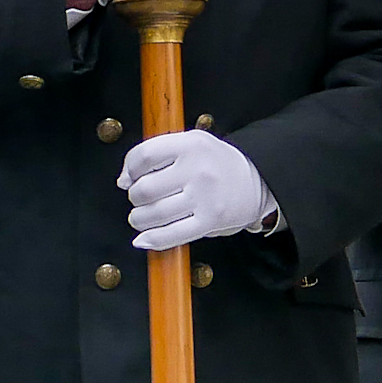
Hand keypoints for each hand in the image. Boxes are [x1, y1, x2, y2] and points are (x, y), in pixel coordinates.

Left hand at [120, 129, 271, 251]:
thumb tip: (124, 180)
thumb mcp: (191, 143)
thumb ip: (156, 153)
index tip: (129, 178)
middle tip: (140, 198)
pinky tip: (144, 239)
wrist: (257, 179)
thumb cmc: (216, 162)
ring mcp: (205, 196)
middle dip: (135, 198)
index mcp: (191, 144)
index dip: (129, 170)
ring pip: (155, 214)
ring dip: (139, 219)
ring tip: (142, 216)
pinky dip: (152, 239)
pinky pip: (173, 235)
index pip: (144, 156)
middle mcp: (198, 169)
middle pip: (145, 189)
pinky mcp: (210, 220)